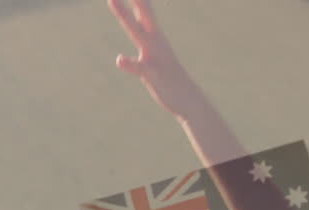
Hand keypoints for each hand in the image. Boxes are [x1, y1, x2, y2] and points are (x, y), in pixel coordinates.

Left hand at [109, 0, 204, 119]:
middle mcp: (155, 41)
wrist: (189, 100)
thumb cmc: (167, 74)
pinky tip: (120, 60)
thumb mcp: (154, 48)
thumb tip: (138, 11)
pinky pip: (142, 68)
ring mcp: (155, 57)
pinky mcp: (155, 75)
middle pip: (140, 11)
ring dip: (125, 15)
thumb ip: (144, 28)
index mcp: (154, 35)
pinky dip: (131, 64)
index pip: (142, 6)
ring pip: (138, 32)